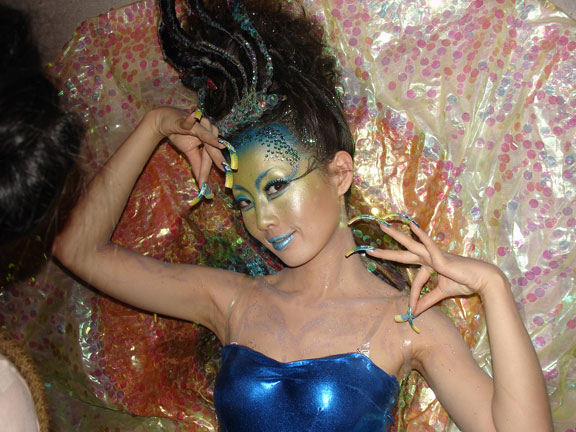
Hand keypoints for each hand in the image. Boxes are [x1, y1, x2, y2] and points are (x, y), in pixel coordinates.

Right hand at [149, 107, 225, 185]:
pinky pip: (189, 121)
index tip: (204, 185)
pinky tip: (195, 117)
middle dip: (214, 160)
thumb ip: (197, 164)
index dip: (207, 170)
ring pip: (204, 134)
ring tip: (220, 145)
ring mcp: (197, 123)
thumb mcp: (188, 151)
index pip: (210, 157)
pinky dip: (191, 120)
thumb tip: (201, 180)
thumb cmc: (179, 134)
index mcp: (209, 139)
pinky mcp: (184, 119)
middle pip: (210, 148)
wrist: (164, 120)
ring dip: (211, 139)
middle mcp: (207, 130)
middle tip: (220, 171)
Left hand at [367, 222, 505, 314]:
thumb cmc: (464, 282)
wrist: (481, 280)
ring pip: (410, 244)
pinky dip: (420, 236)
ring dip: (396, 235)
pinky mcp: (440, 255)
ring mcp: (433, 254)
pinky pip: (428, 244)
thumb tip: (415, 312)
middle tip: (370, 247)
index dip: (413, 297)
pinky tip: (412, 227)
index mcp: (430, 265)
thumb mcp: (442, 293)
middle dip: (387, 250)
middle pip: (403, 253)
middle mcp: (429, 257)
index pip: (416, 281)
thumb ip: (428, 300)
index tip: (412, 310)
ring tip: (383, 226)